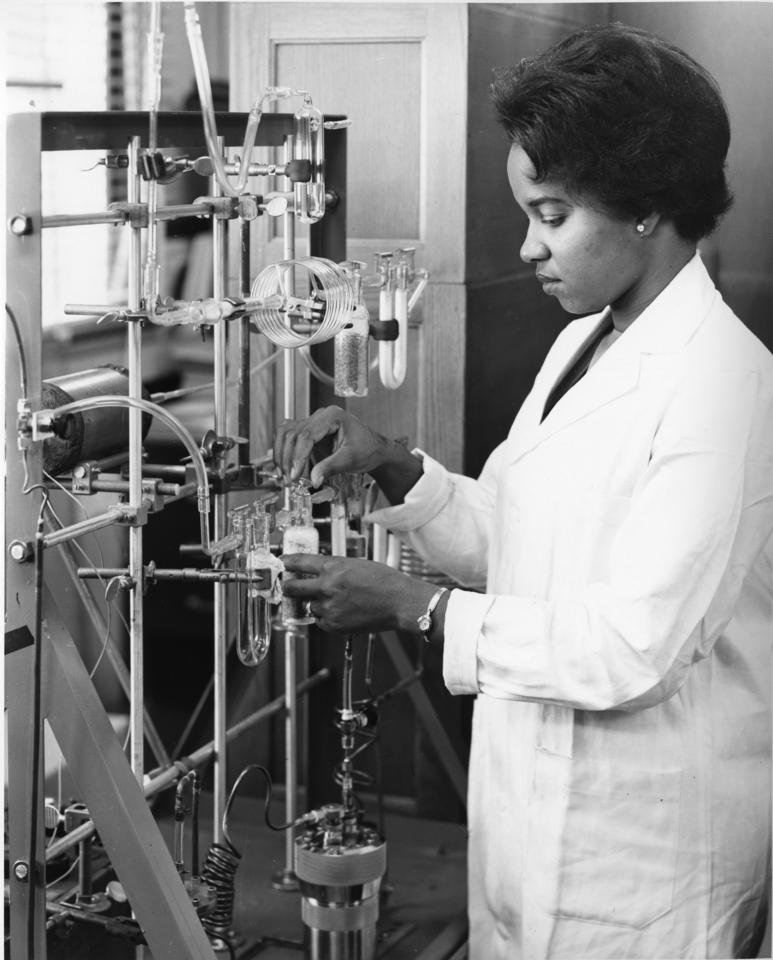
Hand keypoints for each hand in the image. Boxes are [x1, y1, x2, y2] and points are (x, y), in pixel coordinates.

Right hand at [273, 406, 390, 487]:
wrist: (374, 450)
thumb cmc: (367, 450)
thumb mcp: (350, 460)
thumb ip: (330, 468)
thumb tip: (314, 480)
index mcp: (332, 416)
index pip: (306, 435)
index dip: (297, 456)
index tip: (294, 475)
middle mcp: (320, 416)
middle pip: (292, 434)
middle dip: (287, 458)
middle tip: (288, 479)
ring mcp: (313, 423)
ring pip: (286, 434)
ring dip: (282, 455)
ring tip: (284, 475)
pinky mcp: (310, 432)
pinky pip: (290, 437)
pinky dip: (284, 451)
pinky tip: (284, 466)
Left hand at [282, 553, 439, 635]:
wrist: (399, 602)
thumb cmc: (384, 581)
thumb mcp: (356, 565)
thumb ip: (335, 568)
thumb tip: (318, 572)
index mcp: (333, 567)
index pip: (300, 563)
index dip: (288, 562)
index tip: (282, 562)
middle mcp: (327, 587)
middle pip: (294, 588)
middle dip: (289, 587)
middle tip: (288, 586)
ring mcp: (329, 608)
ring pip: (309, 606)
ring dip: (315, 604)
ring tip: (335, 602)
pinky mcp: (334, 625)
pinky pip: (321, 621)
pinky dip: (326, 617)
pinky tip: (341, 612)